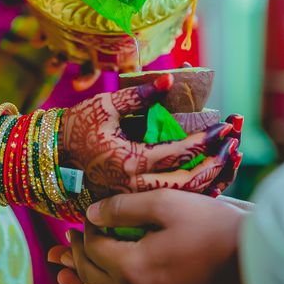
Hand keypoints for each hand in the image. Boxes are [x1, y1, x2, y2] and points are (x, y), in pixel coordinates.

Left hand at [47, 190, 249, 283]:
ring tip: (59, 275)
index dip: (86, 228)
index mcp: (133, 267)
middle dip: (75, 255)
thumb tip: (92, 214)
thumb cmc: (215, 225)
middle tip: (65, 241)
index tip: (89, 213)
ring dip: (81, 283)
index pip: (93, 247)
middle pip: (93, 275)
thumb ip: (124, 208)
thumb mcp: (168, 203)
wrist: (261, 260)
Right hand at [59, 73, 237, 196]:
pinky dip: (194, 193)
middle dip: (216, 164)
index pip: (179, 152)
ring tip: (230, 163)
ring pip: (182, 198)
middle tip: (233, 146)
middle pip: (189, 183)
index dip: (205, 138)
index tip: (224, 126)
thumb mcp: (105, 106)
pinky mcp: (133, 202)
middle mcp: (135, 186)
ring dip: (210, 181)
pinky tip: (212, 182)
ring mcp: (134, 198)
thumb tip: (169, 80)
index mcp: (130, 161)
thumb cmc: (77, 127)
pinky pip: (171, 202)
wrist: (50, 157)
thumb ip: (138, 95)